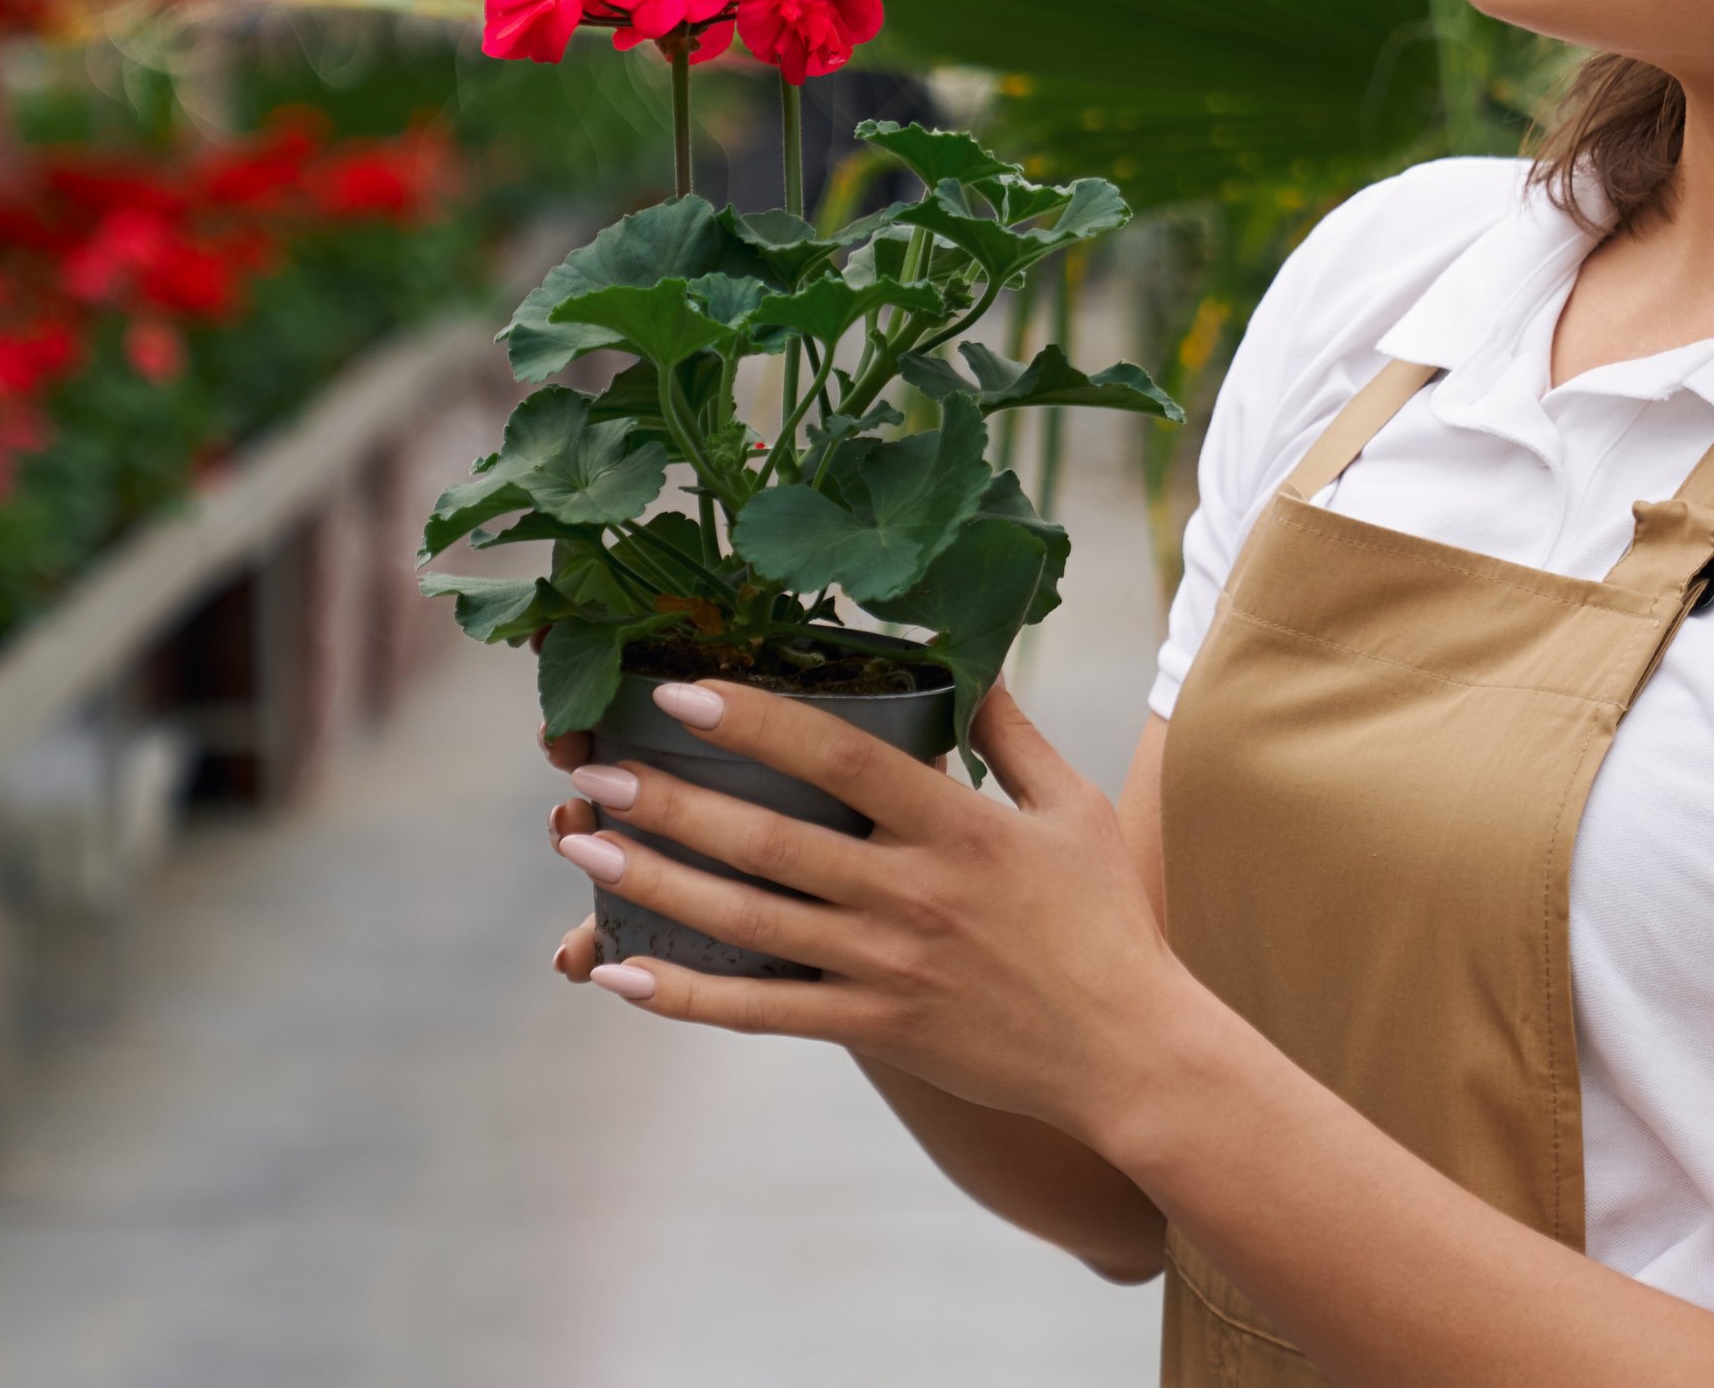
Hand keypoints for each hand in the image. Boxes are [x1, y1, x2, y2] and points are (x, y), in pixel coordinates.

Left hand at [540, 674, 1191, 1141]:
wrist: (1128, 1050)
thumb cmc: (1104, 920)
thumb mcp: (1074, 808)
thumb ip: (1014, 736)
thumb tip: (972, 664)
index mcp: (959, 826)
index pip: (842, 757)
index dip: (759, 722)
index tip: (683, 692)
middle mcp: (912, 893)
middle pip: (771, 840)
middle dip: (673, 802)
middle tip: (595, 770)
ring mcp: (887, 966)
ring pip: (749, 922)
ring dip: (658, 883)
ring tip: (585, 845)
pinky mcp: (875, 1026)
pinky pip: (763, 1013)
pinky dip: (687, 996)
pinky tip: (622, 973)